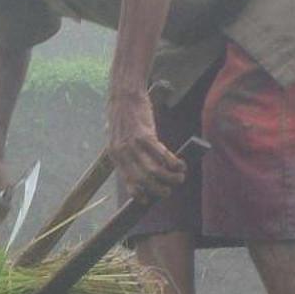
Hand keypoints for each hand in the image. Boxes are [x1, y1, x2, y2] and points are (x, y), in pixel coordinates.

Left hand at [107, 88, 186, 202]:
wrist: (124, 94)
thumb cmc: (122, 114)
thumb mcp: (117, 136)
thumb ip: (124, 152)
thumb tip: (137, 166)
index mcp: (114, 155)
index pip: (127, 181)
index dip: (138, 194)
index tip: (148, 199)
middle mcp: (122, 153)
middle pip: (142, 181)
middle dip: (158, 190)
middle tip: (168, 191)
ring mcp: (133, 145)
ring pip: (154, 171)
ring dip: (170, 179)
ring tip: (179, 179)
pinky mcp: (145, 135)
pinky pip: (163, 155)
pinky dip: (174, 163)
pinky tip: (181, 165)